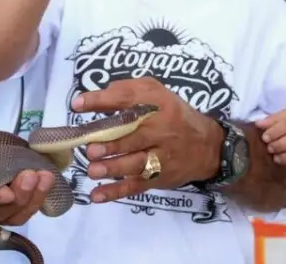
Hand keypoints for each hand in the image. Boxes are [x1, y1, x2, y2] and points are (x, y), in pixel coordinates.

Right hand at [0, 96, 54, 225]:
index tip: (5, 191)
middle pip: (1, 212)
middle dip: (18, 197)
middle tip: (29, 175)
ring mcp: (1, 208)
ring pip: (17, 214)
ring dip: (33, 198)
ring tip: (45, 176)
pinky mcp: (18, 204)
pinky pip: (28, 210)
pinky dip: (39, 198)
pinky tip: (48, 180)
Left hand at [70, 77, 223, 202]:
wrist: (207, 146)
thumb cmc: (173, 115)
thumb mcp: (156, 93)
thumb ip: (128, 90)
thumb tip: (96, 97)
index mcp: (156, 105)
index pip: (127, 99)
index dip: (102, 101)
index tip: (78, 105)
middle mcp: (159, 130)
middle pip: (134, 137)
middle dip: (112, 144)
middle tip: (91, 148)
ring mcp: (159, 157)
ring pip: (136, 164)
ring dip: (113, 168)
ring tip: (93, 170)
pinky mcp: (158, 178)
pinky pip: (136, 186)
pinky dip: (116, 192)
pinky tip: (97, 195)